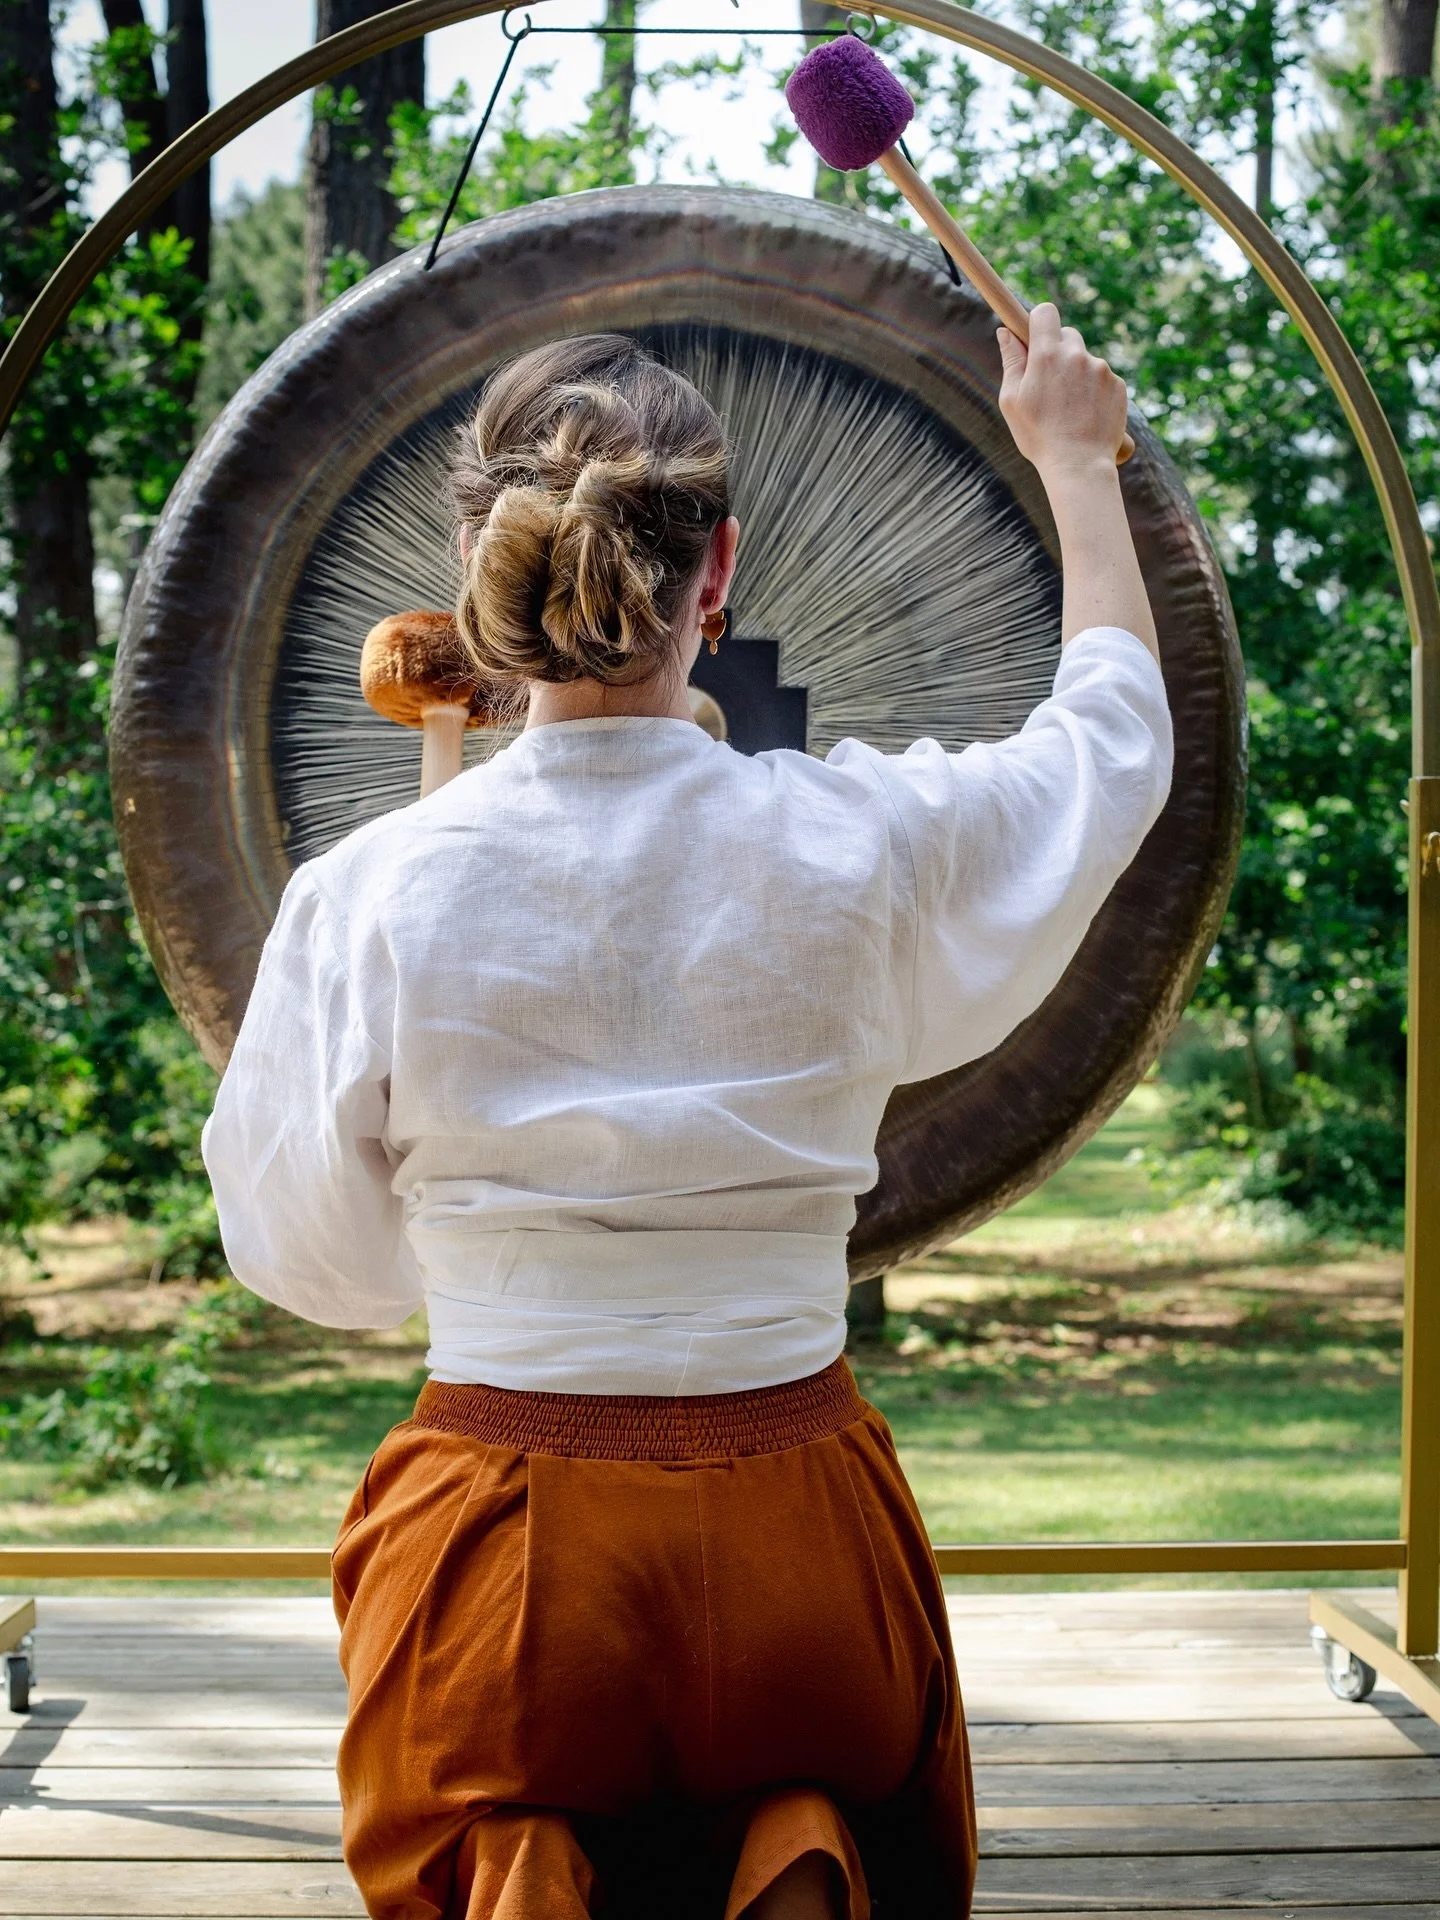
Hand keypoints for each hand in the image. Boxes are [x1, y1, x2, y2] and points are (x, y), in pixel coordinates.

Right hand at [997, 304, 1129, 480]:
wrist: (1078, 465)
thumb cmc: (1039, 436)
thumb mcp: (1012, 400)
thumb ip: (1011, 361)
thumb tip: (1005, 332)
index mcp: (1047, 355)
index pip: (1045, 312)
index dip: (1038, 321)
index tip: (1034, 336)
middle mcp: (1077, 355)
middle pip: (1067, 335)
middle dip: (1058, 352)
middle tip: (1050, 385)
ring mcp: (1101, 369)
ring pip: (1086, 360)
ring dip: (1077, 375)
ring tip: (1069, 410)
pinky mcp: (1118, 385)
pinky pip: (1103, 378)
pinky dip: (1095, 391)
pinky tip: (1086, 416)